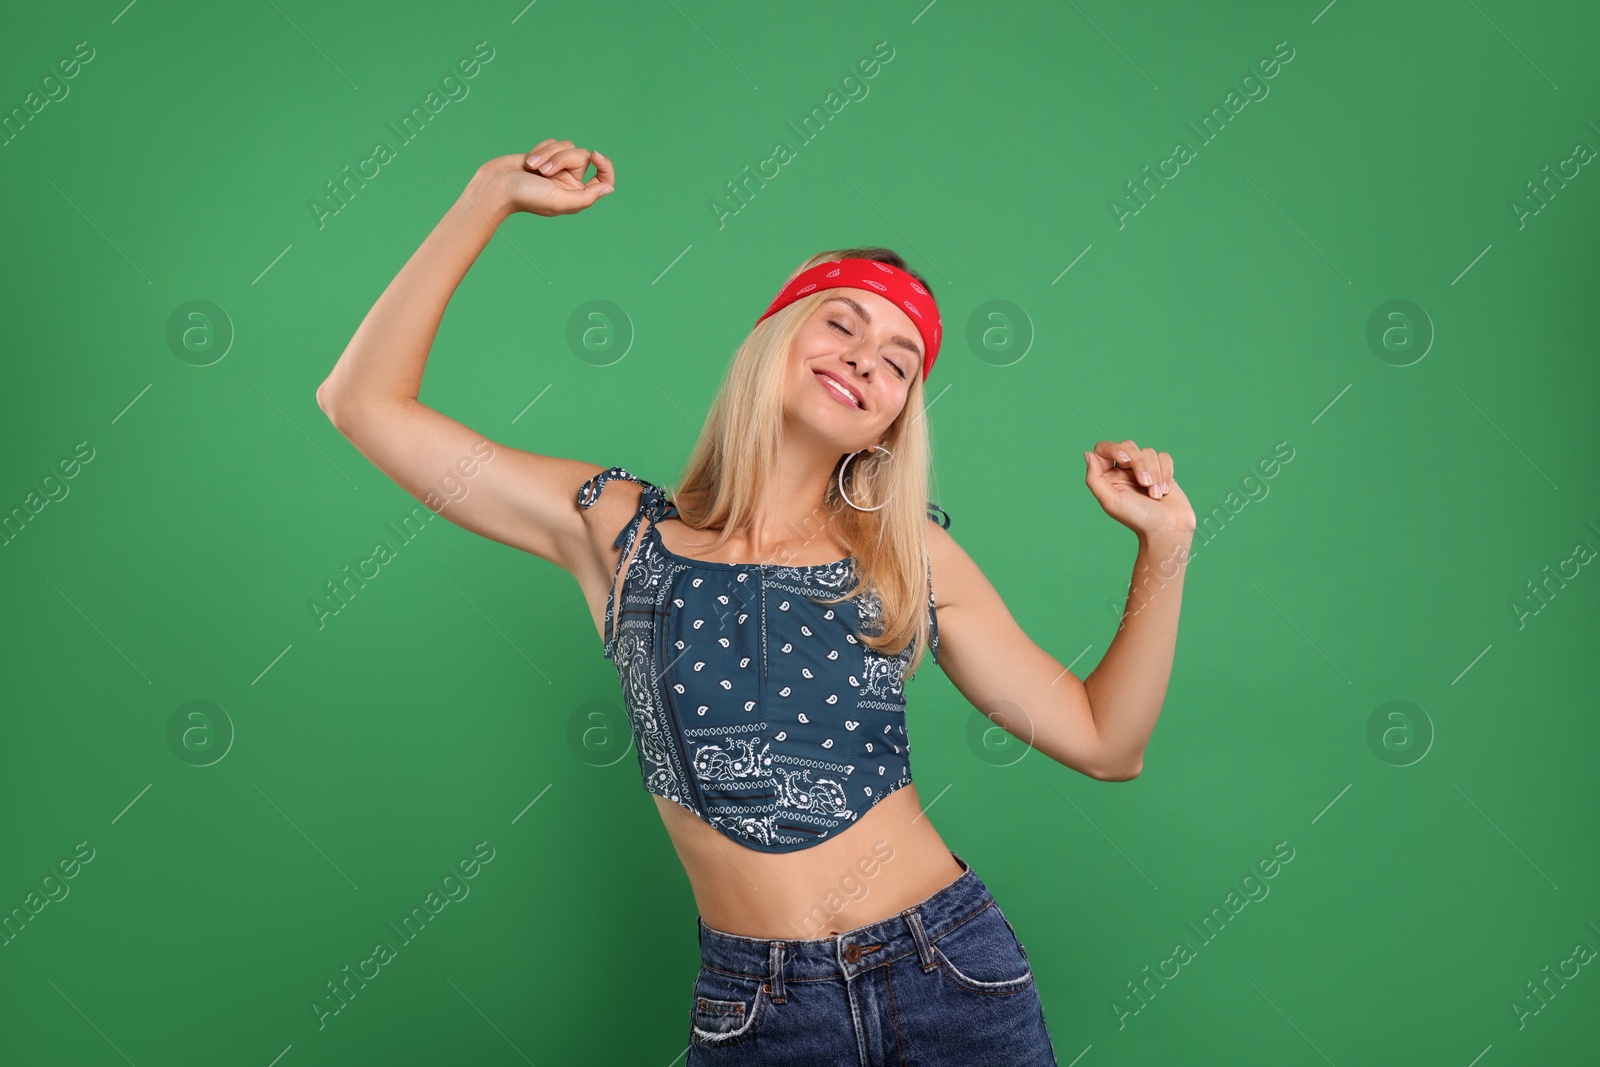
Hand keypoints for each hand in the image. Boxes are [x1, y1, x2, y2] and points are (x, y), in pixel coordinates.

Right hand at [480, 138, 614, 217]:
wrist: (496, 185)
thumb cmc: (526, 196)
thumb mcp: (559, 201)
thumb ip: (586, 197)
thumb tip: (609, 188)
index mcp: (578, 195)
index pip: (604, 178)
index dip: (605, 165)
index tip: (596, 155)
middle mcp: (570, 181)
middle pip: (582, 155)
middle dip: (561, 158)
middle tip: (543, 172)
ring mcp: (557, 168)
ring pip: (566, 146)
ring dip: (548, 154)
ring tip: (532, 168)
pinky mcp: (545, 156)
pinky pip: (552, 142)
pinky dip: (540, 149)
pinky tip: (528, 162)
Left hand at [1083, 439, 1195, 540]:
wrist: (1168, 529)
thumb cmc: (1138, 518)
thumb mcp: (1110, 501)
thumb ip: (1094, 479)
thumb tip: (1088, 454)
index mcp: (1108, 477)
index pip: (1104, 449)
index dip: (1114, 449)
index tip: (1124, 461)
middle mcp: (1124, 471)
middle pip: (1128, 445)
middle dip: (1139, 463)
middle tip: (1144, 483)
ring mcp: (1144, 469)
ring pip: (1148, 451)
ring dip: (1154, 473)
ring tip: (1156, 494)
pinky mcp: (1162, 470)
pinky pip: (1163, 457)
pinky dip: (1166, 473)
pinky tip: (1165, 490)